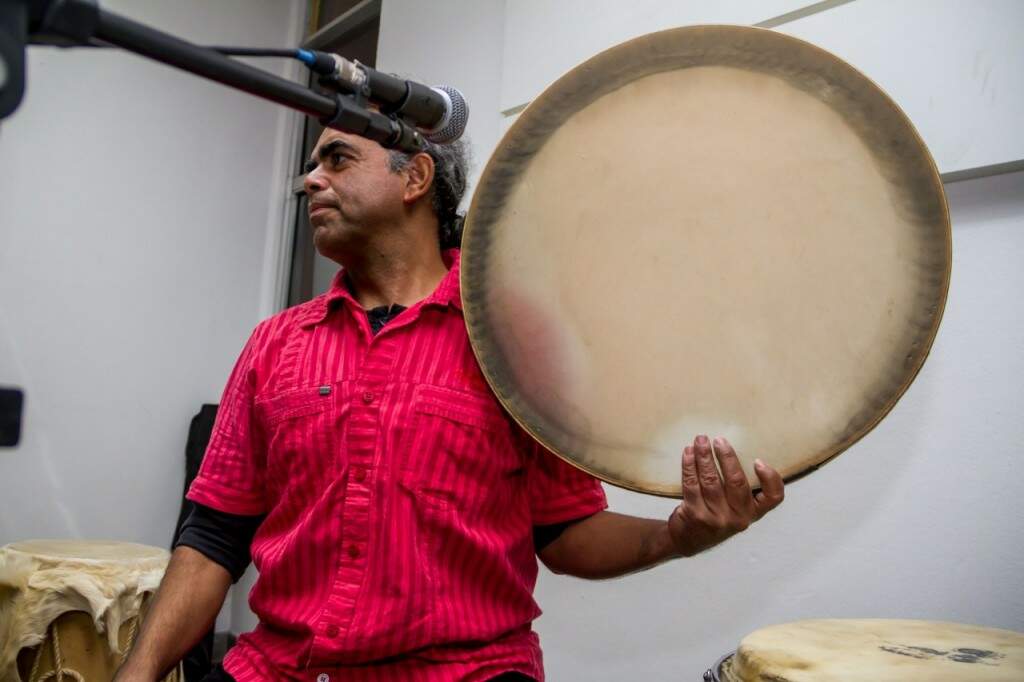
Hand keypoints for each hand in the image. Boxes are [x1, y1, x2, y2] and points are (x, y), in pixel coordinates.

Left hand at [668, 434, 783, 556]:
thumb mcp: (735, 507)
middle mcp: (738, 518)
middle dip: (727, 457)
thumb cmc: (716, 514)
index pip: (773, 497)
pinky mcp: (695, 515)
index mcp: (753, 512)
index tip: (758, 461)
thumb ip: (741, 487)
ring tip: (700, 440)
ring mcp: (716, 518)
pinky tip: (688, 453)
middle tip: (719, 440)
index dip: (770, 478)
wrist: (688, 539)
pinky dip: (689, 465)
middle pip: (736, 482)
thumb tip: (733, 449)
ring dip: (704, 456)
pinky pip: (691, 484)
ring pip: (710, 480)